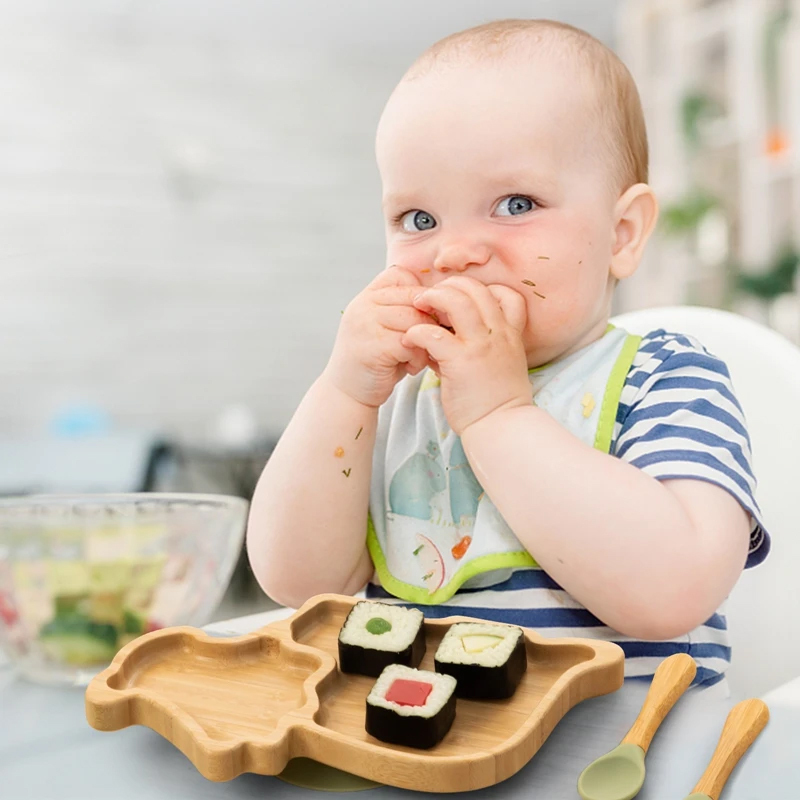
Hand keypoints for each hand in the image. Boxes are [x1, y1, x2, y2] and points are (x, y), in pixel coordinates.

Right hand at [324, 266, 436, 407]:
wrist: (348, 393)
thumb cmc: (376, 360)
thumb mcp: (386, 327)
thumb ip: (405, 310)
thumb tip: (446, 298)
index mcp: (367, 296)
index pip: (401, 274)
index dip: (421, 294)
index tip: (426, 318)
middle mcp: (363, 305)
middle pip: (414, 298)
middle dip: (430, 321)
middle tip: (431, 342)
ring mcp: (364, 324)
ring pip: (414, 320)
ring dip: (426, 341)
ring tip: (419, 357)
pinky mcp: (371, 346)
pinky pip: (410, 343)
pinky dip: (418, 358)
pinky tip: (412, 368)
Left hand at [401, 276, 532, 434]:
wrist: (501, 427)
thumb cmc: (495, 401)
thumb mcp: (500, 365)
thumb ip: (481, 345)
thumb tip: (448, 334)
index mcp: (510, 334)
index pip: (505, 294)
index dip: (480, 289)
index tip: (460, 299)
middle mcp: (498, 334)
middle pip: (475, 289)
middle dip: (449, 286)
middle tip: (429, 298)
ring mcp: (481, 346)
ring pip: (456, 300)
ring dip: (432, 298)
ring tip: (418, 307)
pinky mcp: (460, 362)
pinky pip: (433, 334)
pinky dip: (417, 331)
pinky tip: (409, 339)